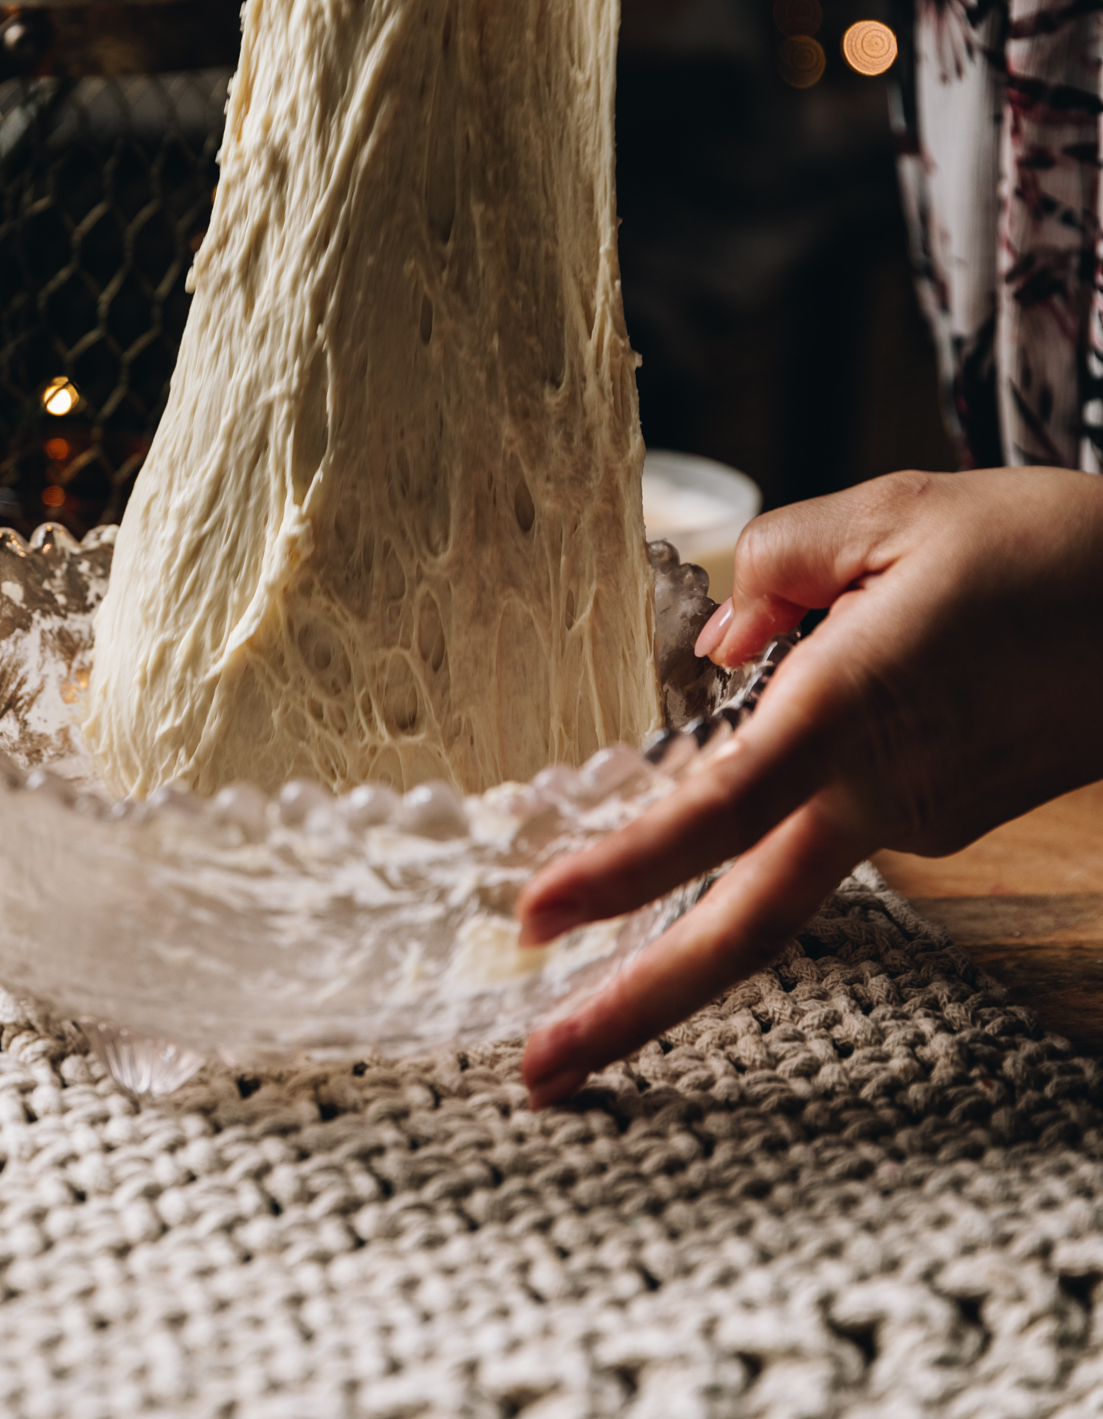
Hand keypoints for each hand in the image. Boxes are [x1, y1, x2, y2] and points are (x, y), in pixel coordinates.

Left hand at [517, 467, 1102, 1105]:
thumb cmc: (1048, 550)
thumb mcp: (894, 512)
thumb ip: (777, 566)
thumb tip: (718, 650)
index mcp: (858, 711)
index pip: (716, 813)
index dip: (621, 872)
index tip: (536, 914)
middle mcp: (883, 793)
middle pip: (742, 923)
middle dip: (636, 1006)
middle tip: (536, 1071)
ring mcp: (917, 822)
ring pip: (781, 837)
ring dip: (728, 808)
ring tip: (827, 641)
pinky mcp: (940, 820)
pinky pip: (833, 793)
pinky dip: (799, 754)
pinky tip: (864, 643)